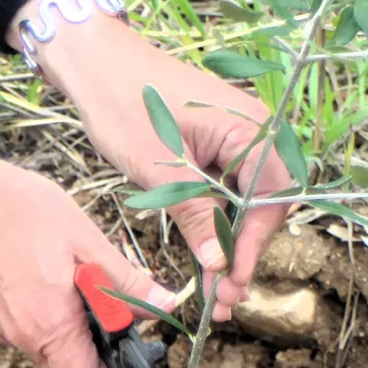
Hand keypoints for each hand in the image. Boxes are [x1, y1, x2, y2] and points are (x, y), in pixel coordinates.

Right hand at [0, 155, 177, 367]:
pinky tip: (50, 277)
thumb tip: (164, 305)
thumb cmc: (21, 212)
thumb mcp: (86, 242)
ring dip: (72, 329)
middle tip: (111, 308)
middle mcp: (22, 337)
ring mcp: (1, 328)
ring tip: (78, 282)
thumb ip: (125, 282)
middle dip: (96, 349)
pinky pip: (29, 330)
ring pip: (48, 350)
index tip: (129, 350)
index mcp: (50, 326)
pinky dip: (48, 317)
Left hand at [17, 0, 294, 319]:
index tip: (233, 284)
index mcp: (252, 130)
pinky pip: (226, 194)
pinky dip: (215, 226)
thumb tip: (220, 264)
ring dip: (230, 247)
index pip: (270, 201)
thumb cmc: (125, 103)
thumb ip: (195, 213)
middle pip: (264, 208)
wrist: (97, 65)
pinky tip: (206, 257)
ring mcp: (236, 141)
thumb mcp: (159, 166)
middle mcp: (254, 134)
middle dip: (244, 255)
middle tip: (224, 301)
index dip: (252, 248)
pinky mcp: (215, 149)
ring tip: (216, 292)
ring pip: (244, 206)